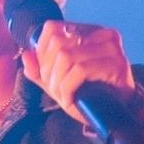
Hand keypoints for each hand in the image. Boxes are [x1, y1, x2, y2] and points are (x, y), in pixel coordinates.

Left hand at [20, 20, 136, 123]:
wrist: (118, 115)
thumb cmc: (90, 96)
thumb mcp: (60, 82)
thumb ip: (41, 71)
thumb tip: (25, 56)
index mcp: (89, 31)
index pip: (52, 28)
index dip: (41, 52)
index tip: (45, 74)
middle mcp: (102, 34)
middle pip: (58, 43)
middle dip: (48, 70)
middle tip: (54, 88)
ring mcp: (112, 48)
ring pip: (66, 57)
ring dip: (57, 82)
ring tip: (62, 96)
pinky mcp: (117, 64)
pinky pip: (79, 71)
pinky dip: (68, 87)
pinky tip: (70, 99)